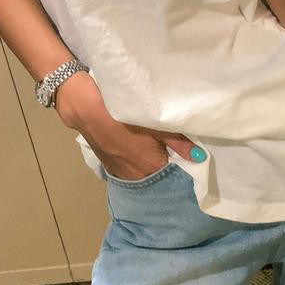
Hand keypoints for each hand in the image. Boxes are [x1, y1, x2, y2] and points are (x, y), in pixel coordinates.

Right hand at [55, 71, 201, 179]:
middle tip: (170, 153)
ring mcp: (118, 171)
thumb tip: (198, 156)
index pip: (172, 176)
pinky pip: (124, 170)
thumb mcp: (154, 124)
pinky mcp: (106, 164)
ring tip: (152, 152)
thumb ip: (178, 142)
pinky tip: (133, 152)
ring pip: (138, 174)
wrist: (85, 108)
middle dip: (163, 168)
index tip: (185, 158)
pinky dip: (132, 164)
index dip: (179, 167)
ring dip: (146, 167)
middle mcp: (135, 175)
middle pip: (155, 176)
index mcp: (150, 167)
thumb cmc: (124, 115)